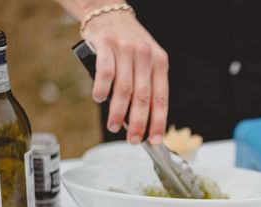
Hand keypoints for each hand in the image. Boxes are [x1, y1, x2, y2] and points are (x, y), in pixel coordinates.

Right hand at [81, 11, 167, 144]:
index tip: (155, 139)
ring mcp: (125, 49)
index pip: (161, 98)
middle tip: (133, 139)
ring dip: (117, 112)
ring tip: (113, 126)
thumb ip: (146, 85)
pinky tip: (99, 99)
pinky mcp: (105, 44)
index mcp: (159, 63)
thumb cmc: (129, 44)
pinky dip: (102, 89)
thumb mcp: (147, 61)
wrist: (109, 13)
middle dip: (138, 123)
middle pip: (143, 97)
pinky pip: (105, 72)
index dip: (158, 122)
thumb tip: (141, 121)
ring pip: (124, 88)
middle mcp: (145, 56)